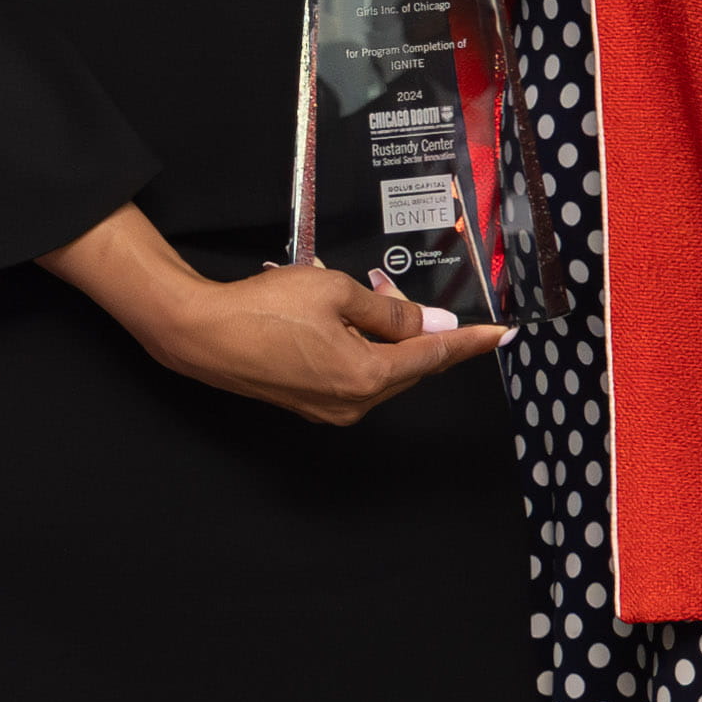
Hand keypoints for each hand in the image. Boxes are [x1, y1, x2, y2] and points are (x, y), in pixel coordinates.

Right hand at [132, 260, 505, 429]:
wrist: (202, 335)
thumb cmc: (262, 309)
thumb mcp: (336, 292)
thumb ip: (389, 310)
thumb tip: (430, 322)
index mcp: (366, 376)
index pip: (433, 357)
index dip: (469, 343)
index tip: (499, 335)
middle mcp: (353, 403)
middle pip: (408, 367)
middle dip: (418, 332)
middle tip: (406, 297)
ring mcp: (330, 409)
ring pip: (382, 372)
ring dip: (386, 340)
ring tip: (366, 301)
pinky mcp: (310, 404)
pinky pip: (356, 378)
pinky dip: (363, 351)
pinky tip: (346, 324)